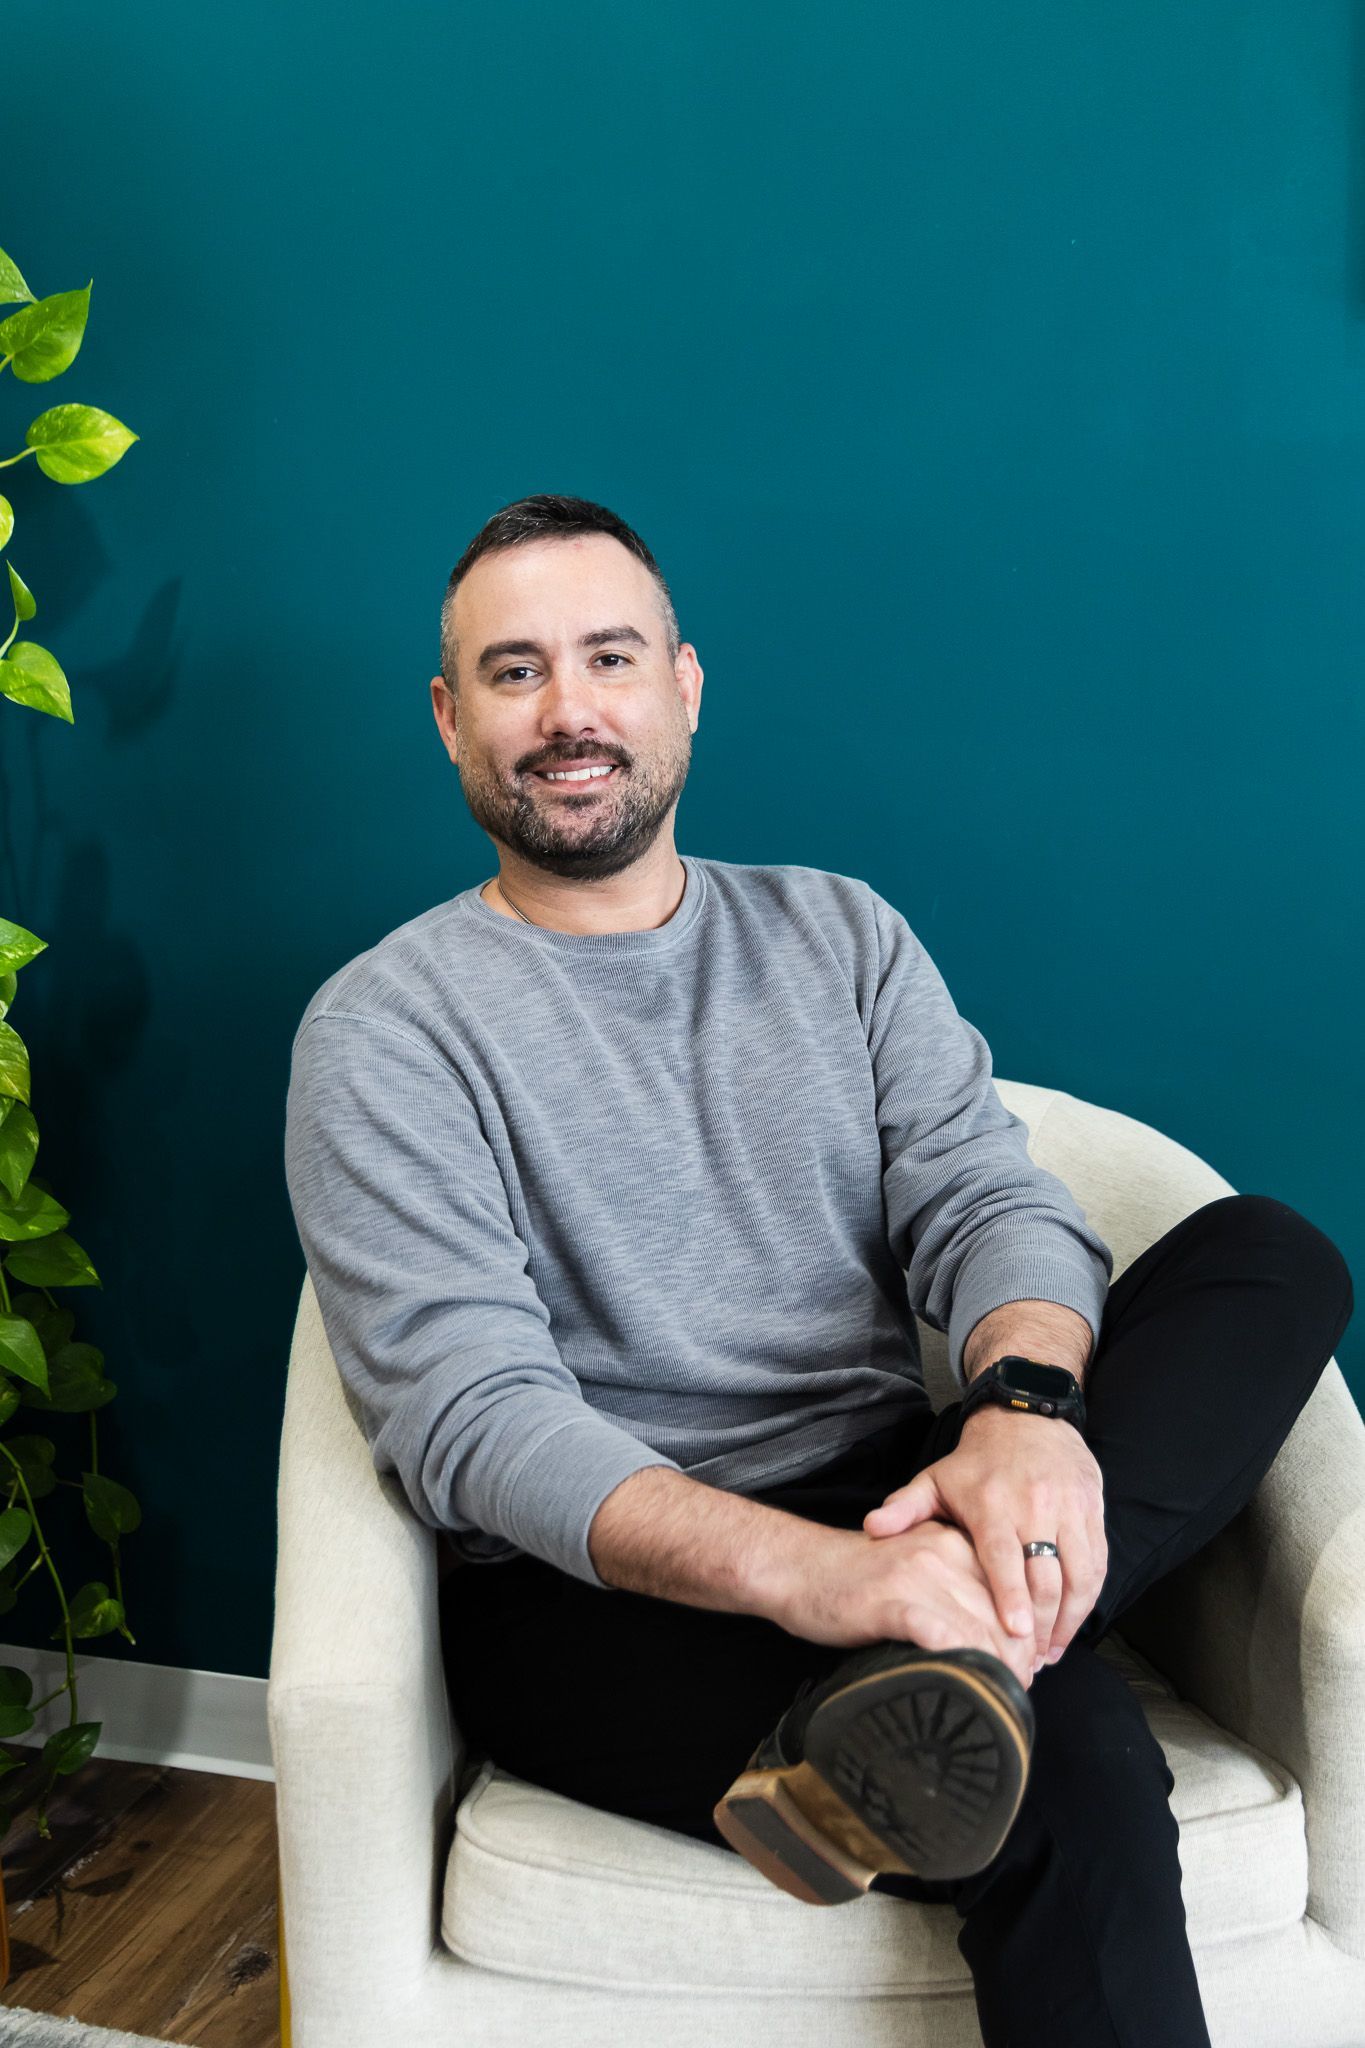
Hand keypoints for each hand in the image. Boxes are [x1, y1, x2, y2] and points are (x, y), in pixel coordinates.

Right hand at [764, 1518, 1036, 1691]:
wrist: (796, 1568)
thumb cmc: (854, 1579)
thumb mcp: (915, 1569)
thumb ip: (953, 1589)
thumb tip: (997, 1639)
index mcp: (953, 1543)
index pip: (1010, 1592)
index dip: (1025, 1636)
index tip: (1026, 1667)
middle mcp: (943, 1554)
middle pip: (1003, 1615)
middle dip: (1017, 1660)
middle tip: (1017, 1691)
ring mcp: (917, 1577)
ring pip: (980, 1630)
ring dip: (996, 1671)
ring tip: (998, 1699)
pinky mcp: (891, 1602)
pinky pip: (942, 1637)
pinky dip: (960, 1666)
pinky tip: (964, 1687)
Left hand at [861, 1406, 1106, 1670]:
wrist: (1027, 1419)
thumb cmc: (977, 1462)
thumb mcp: (936, 1480)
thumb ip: (905, 1508)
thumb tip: (871, 1528)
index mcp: (993, 1504)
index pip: (1005, 1557)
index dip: (1011, 1597)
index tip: (1013, 1633)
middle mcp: (1036, 1506)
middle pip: (1046, 1576)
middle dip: (1040, 1626)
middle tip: (1027, 1663)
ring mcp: (1069, 1509)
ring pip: (1079, 1574)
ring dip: (1067, 1620)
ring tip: (1049, 1653)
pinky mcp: (1092, 1512)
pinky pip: (1098, 1563)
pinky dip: (1088, 1600)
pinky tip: (1071, 1625)